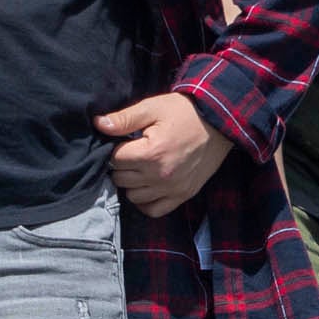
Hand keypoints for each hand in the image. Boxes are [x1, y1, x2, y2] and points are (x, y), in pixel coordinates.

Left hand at [93, 91, 233, 216]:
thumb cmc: (184, 112)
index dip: (116, 149)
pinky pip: (154, 210)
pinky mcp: (183, 195)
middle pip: (121, 179)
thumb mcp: (153, 108)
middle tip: (132, 153)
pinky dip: (146, 202)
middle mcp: (160, 175)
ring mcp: (172, 189)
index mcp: (151, 152)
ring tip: (140, 168)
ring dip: (132, 183)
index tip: (126, 141)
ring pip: (133, 196)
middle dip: (122, 166)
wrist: (219, 123)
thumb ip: (124, 119)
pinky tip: (147, 187)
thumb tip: (99, 124)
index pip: (115, 160)